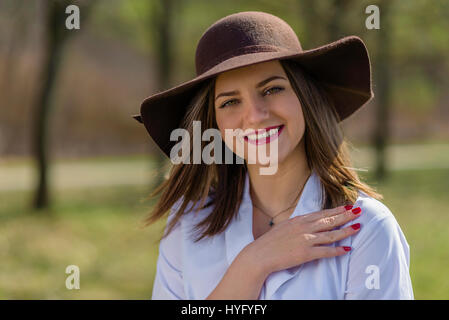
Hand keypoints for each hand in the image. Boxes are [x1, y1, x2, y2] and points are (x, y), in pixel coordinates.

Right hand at [243, 205, 361, 275]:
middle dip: (346, 215)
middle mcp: (304, 228)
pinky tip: (347, 249)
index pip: (322, 213)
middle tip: (359, 211)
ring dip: (346, 231)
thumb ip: (298, 224)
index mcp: (299, 220)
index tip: (348, 206)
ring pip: (331, 234)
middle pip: (329, 220)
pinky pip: (325, 252)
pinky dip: (337, 251)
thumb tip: (308, 222)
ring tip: (358, 227)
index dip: (336, 210)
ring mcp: (305, 240)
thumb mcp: (284, 227)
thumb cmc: (270, 242)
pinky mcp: (305, 253)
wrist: (260, 254)